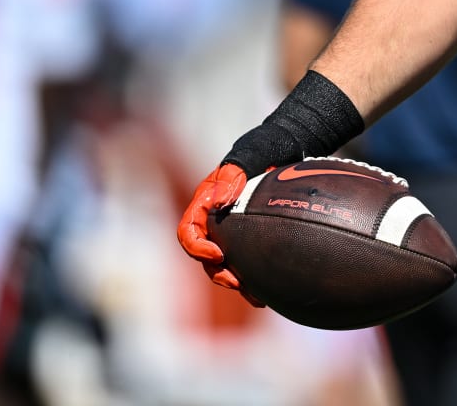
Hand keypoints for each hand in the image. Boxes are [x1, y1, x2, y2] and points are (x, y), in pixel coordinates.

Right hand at [176, 164, 262, 305]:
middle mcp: (211, 226)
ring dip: (237, 283)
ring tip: (256, 297)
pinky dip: (253, 279)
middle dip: (219, 274)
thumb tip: (220, 201)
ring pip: (225, 267)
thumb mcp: (237, 166)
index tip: (218, 255)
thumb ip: (228, 180)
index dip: (198, 249)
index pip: (188, 234)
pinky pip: (244, 264)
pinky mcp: (245, 241)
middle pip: (205, 258)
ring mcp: (228, 235)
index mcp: (202, 209)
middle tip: (237, 283)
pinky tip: (268, 292)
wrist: (268, 160)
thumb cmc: (248, 161)